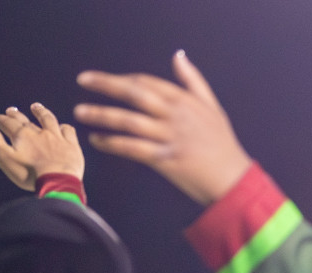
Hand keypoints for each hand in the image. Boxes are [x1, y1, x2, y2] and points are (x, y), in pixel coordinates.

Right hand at [0, 103, 83, 190]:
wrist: (58, 182)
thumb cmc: (30, 174)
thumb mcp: (6, 159)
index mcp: (22, 136)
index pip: (7, 123)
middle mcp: (39, 132)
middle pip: (25, 120)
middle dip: (16, 115)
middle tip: (10, 110)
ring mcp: (56, 137)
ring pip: (47, 119)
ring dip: (40, 112)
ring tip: (36, 106)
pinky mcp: (70, 145)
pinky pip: (67, 131)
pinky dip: (63, 127)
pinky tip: (62, 126)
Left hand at [75, 50, 252, 204]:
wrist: (232, 178)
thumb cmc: (221, 143)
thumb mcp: (211, 105)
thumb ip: (192, 80)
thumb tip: (178, 56)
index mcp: (183, 100)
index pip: (146, 82)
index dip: (121, 79)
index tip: (100, 79)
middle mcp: (174, 115)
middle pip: (134, 94)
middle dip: (106, 85)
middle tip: (82, 80)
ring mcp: (169, 137)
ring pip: (129, 121)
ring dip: (102, 115)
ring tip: (80, 112)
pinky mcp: (165, 160)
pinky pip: (133, 149)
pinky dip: (113, 144)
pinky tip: (97, 140)